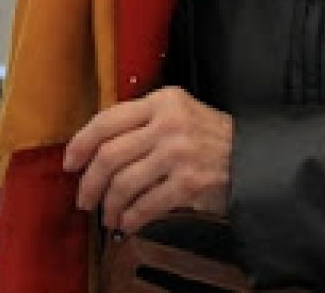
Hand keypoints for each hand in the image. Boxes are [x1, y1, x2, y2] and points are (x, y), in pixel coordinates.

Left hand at [63, 86, 233, 232]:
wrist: (255, 158)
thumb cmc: (209, 136)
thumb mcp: (177, 112)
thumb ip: (142, 121)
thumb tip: (95, 146)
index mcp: (161, 101)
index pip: (108, 119)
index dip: (81, 142)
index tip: (70, 161)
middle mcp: (168, 123)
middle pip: (110, 153)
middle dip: (90, 181)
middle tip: (83, 198)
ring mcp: (178, 153)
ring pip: (124, 182)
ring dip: (109, 205)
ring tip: (107, 215)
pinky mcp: (189, 183)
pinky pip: (147, 204)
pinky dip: (132, 218)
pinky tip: (128, 223)